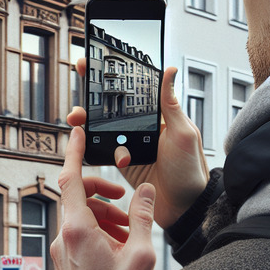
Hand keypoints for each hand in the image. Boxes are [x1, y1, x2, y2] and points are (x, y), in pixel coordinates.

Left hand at [49, 126, 156, 269]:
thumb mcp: (140, 254)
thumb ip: (141, 217)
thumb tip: (145, 191)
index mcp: (78, 228)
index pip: (71, 178)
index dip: (75, 152)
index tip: (78, 132)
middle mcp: (65, 235)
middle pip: (79, 196)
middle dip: (103, 192)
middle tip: (125, 201)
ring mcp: (63, 249)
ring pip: (81, 216)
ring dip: (105, 215)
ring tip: (129, 231)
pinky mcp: (67, 260)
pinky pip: (80, 233)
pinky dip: (98, 230)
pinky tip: (120, 245)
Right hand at [71, 59, 208, 228]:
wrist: (184, 208)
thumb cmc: (190, 171)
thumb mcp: (183, 133)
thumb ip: (170, 104)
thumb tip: (169, 70)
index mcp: (157, 116)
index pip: (132, 90)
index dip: (112, 76)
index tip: (93, 61)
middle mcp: (141, 128)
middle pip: (110, 107)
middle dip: (91, 98)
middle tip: (78, 90)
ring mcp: (130, 145)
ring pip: (101, 129)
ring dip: (87, 124)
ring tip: (79, 122)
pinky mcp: (122, 162)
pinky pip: (102, 151)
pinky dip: (95, 149)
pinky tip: (96, 150)